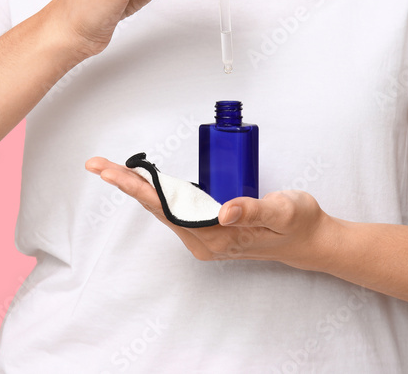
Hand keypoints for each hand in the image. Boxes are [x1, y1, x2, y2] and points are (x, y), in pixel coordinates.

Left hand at [84, 156, 334, 270]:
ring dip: (138, 188)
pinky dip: (156, 192)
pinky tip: (143, 180)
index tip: (116, 174)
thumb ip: (254, 208)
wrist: (310, 239)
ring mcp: (205, 237)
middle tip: (98, 165)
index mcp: (216, 238)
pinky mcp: (209, 228)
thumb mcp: (282, 211)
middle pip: (157, 209)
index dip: (140, 189)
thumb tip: (224, 209)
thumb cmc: (297, 223)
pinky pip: (175, 208)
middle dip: (127, 185)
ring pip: (163, 209)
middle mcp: (204, 241)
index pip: (169, 209)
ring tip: (112, 169)